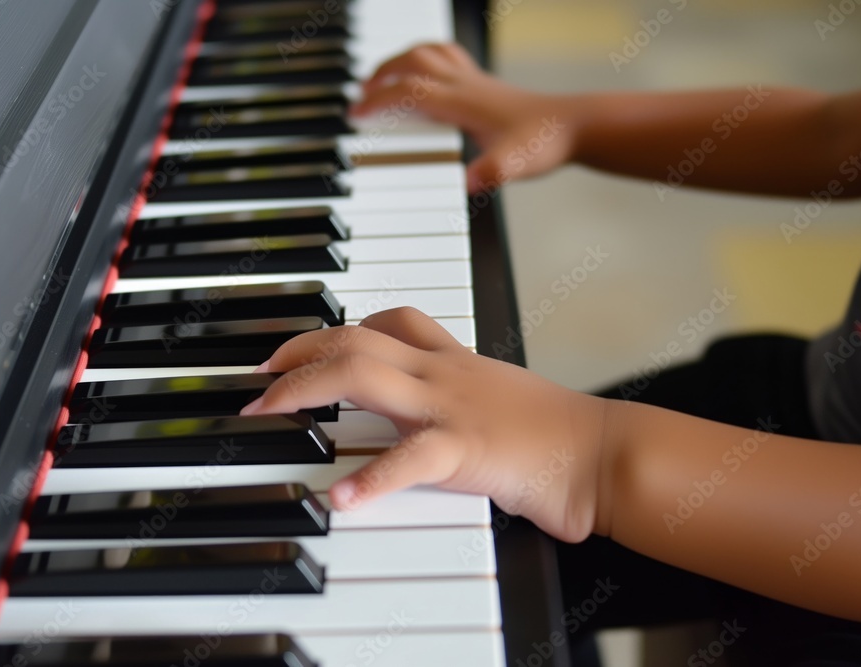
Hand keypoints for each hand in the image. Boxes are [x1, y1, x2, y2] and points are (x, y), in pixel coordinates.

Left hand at [240, 307, 617, 542]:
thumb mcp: (498, 395)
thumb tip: (423, 409)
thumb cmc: (554, 432)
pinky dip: (370, 478)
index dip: (336, 327)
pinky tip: (340, 499)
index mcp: (455, 361)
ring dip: (304, 388)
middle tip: (258, 373)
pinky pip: (409, 459)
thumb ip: (458, 392)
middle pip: (356, 338)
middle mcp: (445, 373)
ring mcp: (452, 407)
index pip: (389, 320)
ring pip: (365, 375)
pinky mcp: (466, 451)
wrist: (602, 454)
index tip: (301, 347)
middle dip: (297, 350)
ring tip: (265, 410)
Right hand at [352, 43, 580, 193]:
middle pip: (411, 62)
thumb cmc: (545, 144)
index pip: (409, 90)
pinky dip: (429, 59)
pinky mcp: (486, 84)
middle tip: (361, 95)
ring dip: (401, 60)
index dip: (378, 100)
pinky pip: (449, 58)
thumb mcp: (514, 165)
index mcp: (463, 101)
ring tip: (384, 77)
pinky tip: (428, 78)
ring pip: (428, 53)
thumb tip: (469, 183)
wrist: (575, 126)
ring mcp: (476, 81)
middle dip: (380, 75)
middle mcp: (466, 85)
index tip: (356, 114)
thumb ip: (491, 173)